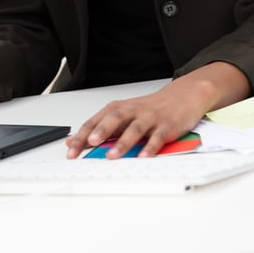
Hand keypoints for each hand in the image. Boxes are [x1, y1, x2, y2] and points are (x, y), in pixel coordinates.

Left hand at [65, 64, 250, 158]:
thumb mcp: (124, 116)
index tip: (70, 149)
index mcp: (120, 109)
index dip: (82, 134)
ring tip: (112, 156)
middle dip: (100, 132)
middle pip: (114, 119)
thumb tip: (76, 141)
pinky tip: (144, 156)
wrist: (183, 95)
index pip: (96, 120)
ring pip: (135, 129)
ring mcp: (150, 118)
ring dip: (123, 143)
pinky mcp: (167, 126)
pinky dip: (151, 147)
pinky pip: (158, 137)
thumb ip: (102, 128)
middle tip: (88, 144)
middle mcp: (133, 111)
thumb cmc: (151, 108)